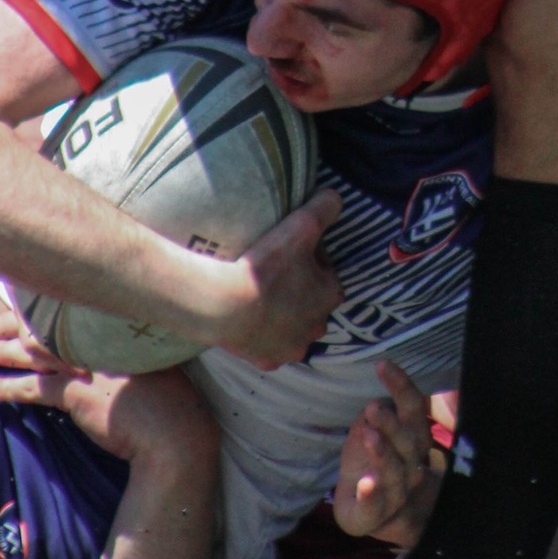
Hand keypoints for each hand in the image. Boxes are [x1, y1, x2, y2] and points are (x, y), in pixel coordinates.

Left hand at [0, 308, 212, 461]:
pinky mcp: (77, 392)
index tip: (14, 300)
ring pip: (35, 350)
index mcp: (116, 325)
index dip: (36, 303)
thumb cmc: (166, 400)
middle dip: (11, 323)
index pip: (67, 305)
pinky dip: (10, 387)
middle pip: (45, 322)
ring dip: (5, 351)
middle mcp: (100, 337)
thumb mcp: (148, 359)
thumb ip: (121, 346)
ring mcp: (87, 362)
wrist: (175, 434)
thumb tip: (95, 343)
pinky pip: (34, 387)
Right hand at [212, 187, 342, 367]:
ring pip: (293, 327)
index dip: (309, 260)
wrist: (222, 305)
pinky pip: (269, 346)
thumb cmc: (264, 266)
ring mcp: (292, 347)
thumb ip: (324, 207)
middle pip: (311, 302)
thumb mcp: (300, 225)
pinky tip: (249, 320)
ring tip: (260, 296)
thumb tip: (335, 199)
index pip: (326, 272)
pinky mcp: (267, 359)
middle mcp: (318, 326)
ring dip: (283, 315)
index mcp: (330, 295)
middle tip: (272, 274)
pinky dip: (262, 335)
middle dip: (299, 290)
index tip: (287, 252)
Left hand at [334, 359, 444, 536]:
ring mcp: (395, 493)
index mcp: (413, 441)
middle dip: (392, 424)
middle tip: (371, 407)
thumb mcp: (381, 431)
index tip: (382, 364)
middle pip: (408, 443)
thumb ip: (383, 411)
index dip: (402, 387)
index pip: (413, 410)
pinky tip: (365, 484)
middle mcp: (411, 466)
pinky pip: (374, 506)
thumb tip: (381, 387)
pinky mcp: (372, 514)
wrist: (372, 512)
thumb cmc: (377, 463)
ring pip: (396, 474)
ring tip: (369, 435)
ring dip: (383, 454)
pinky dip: (371, 495)